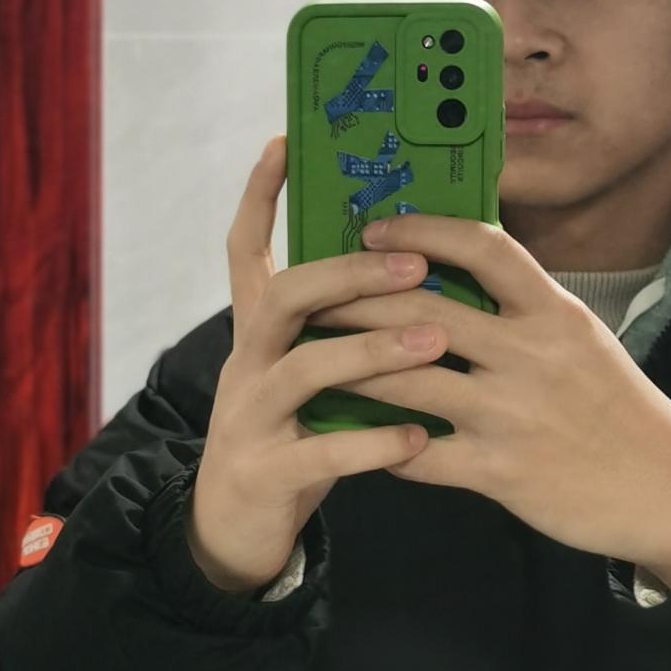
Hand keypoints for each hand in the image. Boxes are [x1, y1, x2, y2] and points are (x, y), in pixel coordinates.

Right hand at [189, 136, 446, 592]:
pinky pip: (320, 451)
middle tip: (414, 263)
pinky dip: (372, 442)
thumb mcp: (307, 370)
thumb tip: (412, 266)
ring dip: (372, 350)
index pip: (246, 249)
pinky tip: (418, 436)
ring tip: (435, 343)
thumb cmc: (294, 432)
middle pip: (286, 297)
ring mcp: (248, 417)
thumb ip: (339, 327)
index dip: (260, 195)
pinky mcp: (264, 472)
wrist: (235, 528)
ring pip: (304, 368)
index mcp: (258, 332)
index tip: (284, 142)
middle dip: (349, 273)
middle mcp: (245, 363)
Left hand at [306, 213, 670, 581]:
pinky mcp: (500, 471)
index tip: (374, 230)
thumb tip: (454, 272)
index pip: (482, 246)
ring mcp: (512, 414)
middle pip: (422, 308)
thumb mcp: (582, 339)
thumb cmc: (618, 407)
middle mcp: (531, 353)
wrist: (666, 489)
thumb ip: (524, 307)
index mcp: (554, 311)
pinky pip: (418, 454)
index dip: (420, 230)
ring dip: (350, 367)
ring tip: (313, 358)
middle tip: (314, 295)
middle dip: (356, 298)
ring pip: (405, 379)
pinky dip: (380, 444)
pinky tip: (356, 436)